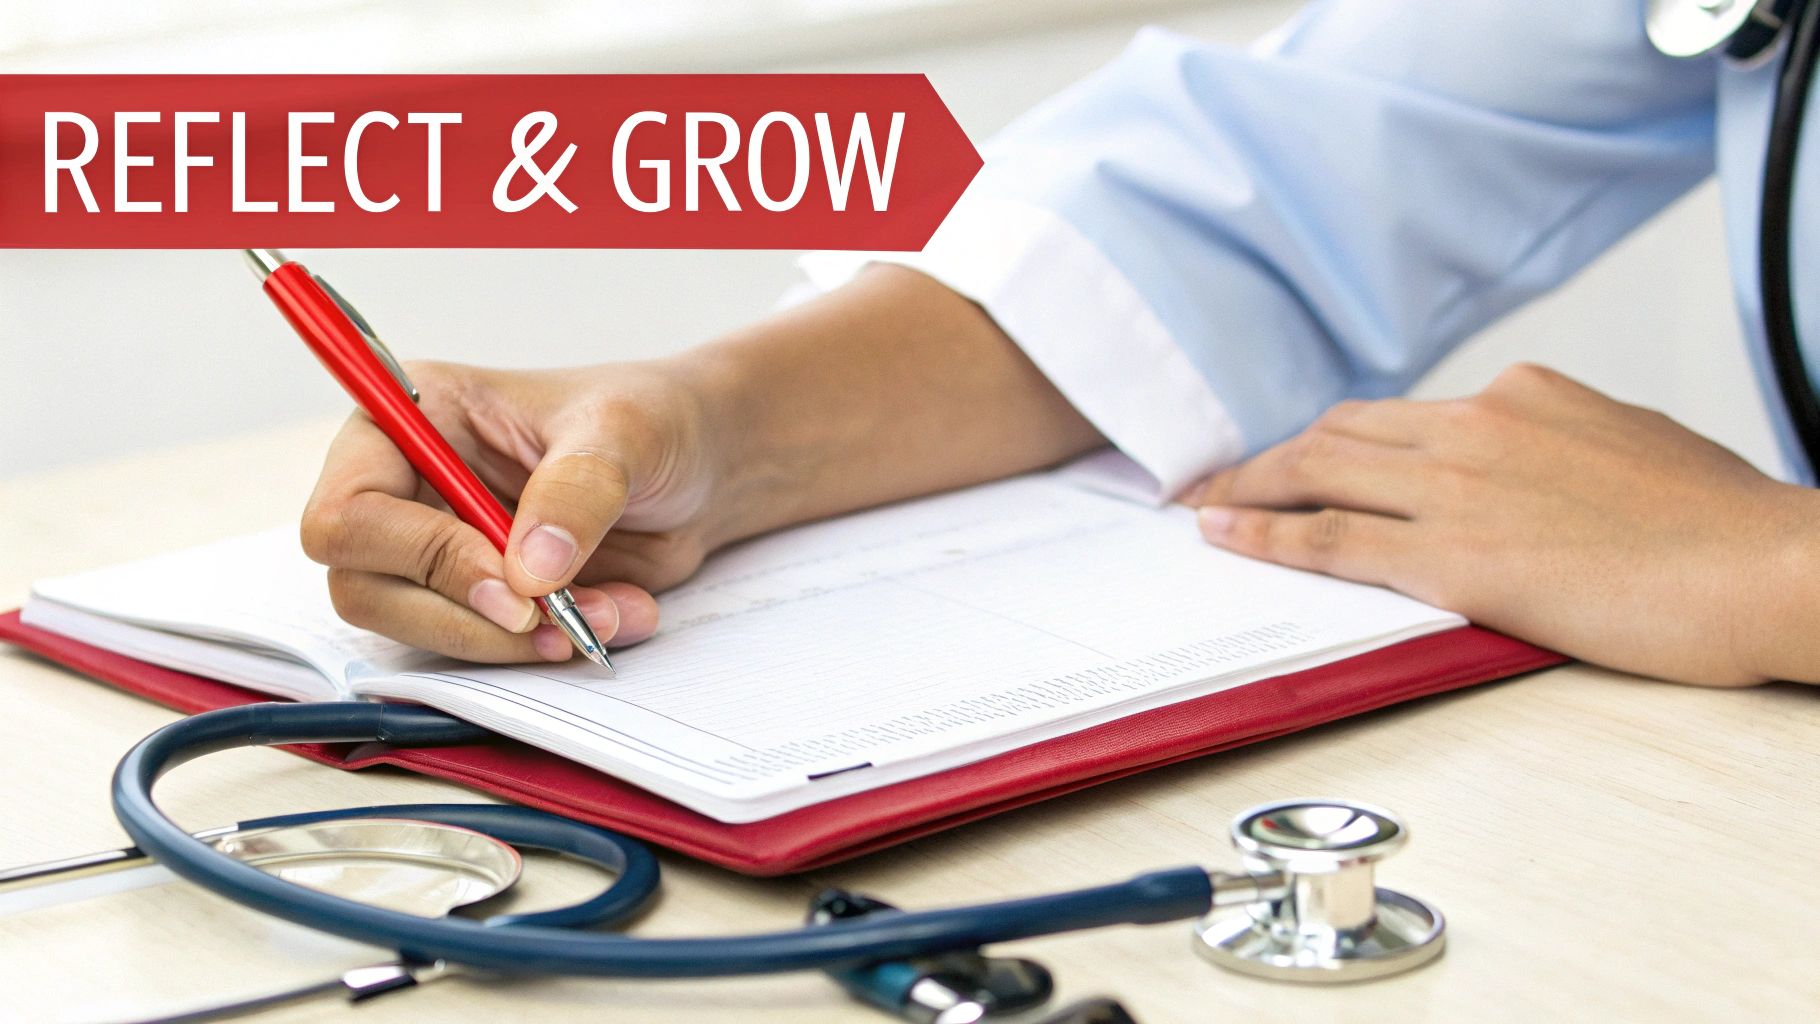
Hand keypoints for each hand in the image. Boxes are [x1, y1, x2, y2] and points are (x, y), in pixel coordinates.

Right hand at [302, 360, 728, 662]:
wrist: (697, 466)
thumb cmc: (650, 420)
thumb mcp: (625, 433)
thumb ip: (576, 492)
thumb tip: (527, 572)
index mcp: (412, 416)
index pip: (350, 510)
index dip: (420, 559)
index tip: (510, 584)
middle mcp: (405, 484)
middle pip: (365, 586)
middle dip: (467, 618)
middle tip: (555, 621)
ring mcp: (434, 547)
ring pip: (417, 630)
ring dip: (512, 643)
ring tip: (605, 614)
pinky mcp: (475, 597)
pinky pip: (480, 648)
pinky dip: (544, 648)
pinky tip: (613, 615)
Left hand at [1190, 363, 1817, 685]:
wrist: (1763, 566)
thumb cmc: (1721, 525)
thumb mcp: (1632, 448)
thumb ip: (1558, 449)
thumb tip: (1529, 468)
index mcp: (1521, 396)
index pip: (1398, 416)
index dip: (1334, 440)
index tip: (1298, 455)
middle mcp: (1478, 426)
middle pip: (1339, 433)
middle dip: (1270, 459)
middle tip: (1219, 480)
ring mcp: (1460, 487)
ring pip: (1319, 474)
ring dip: (1247, 490)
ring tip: (1198, 506)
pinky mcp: (1454, 554)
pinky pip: (1332, 538)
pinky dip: (1267, 534)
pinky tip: (1224, 536)